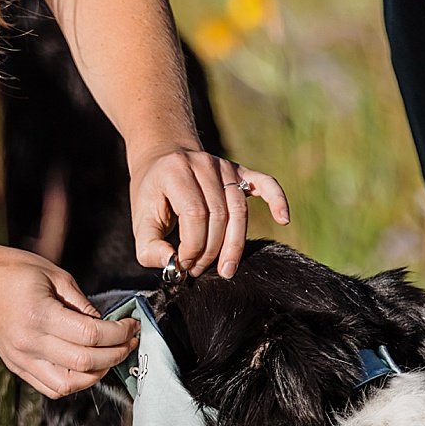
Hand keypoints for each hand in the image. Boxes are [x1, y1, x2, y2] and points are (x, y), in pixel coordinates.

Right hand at [0, 243, 138, 398]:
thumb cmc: (14, 270)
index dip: (119, 333)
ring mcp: (21, 358)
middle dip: (116, 353)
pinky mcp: (16, 366)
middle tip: (129, 341)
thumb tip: (107, 324)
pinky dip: (74, 382)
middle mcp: (29, 342)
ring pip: (69, 384)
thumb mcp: (55, 275)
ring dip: (97, 374)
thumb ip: (83, 303)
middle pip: (85, 362)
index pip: (91, 336)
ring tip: (109, 357)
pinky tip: (86, 367)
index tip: (132, 325)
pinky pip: (51, 387)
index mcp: (40, 315)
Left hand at [129, 145, 289, 277]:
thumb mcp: (141, 221)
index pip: (194, 214)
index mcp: (175, 172)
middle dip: (211, 251)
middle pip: (219, 216)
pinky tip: (283, 219)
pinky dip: (277, 200)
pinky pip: (265, 183)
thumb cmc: (152, 194)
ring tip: (224, 268)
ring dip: (233, 244)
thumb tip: (173, 265)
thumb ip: (150, 249)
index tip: (184, 264)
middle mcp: (203, 164)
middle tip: (199, 269)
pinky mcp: (240, 170)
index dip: (192, 246)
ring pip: (239, 210)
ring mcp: (224, 166)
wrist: (163, 156)